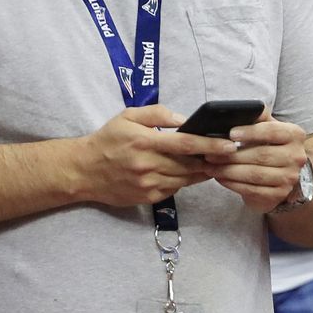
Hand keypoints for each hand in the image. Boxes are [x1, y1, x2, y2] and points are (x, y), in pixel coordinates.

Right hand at [76, 104, 230, 206]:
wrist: (83, 171)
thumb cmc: (108, 140)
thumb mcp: (128, 116)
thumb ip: (157, 114)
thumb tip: (184, 120)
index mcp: (145, 142)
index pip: (186, 144)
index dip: (211, 146)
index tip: (230, 145)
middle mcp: (148, 165)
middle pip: (190, 164)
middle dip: (212, 160)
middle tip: (228, 154)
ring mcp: (148, 184)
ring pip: (185, 179)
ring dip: (201, 171)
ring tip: (212, 162)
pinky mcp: (147, 198)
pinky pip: (174, 189)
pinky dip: (184, 181)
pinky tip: (185, 172)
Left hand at [201, 109, 308, 213]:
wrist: (280, 173)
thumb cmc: (268, 145)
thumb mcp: (266, 127)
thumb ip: (257, 116)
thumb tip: (239, 108)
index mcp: (295, 135)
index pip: (272, 131)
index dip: (251, 132)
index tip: (230, 133)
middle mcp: (297, 157)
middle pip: (261, 155)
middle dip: (232, 155)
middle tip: (210, 154)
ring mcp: (289, 178)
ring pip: (254, 174)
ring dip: (228, 171)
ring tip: (210, 167)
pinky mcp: (279, 195)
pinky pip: (252, 190)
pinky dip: (233, 184)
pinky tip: (220, 178)